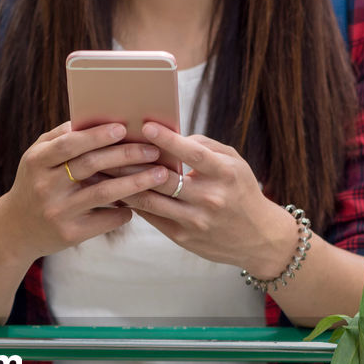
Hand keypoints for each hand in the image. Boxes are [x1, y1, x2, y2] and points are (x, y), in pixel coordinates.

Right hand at [0, 122, 169, 261]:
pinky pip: (105, 220)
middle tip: (153, 150)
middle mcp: (45, 186)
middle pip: (91, 165)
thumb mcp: (36, 159)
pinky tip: (138, 203)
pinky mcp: (69, 234)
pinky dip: (125, 210)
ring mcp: (57, 212)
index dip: (97, 135)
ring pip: (104, 193)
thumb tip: (93, 119)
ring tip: (160, 175)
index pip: (70, 144)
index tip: (124, 128)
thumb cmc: (34, 185)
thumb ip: (60, 138)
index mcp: (36, 161)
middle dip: (126, 155)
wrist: (16, 230)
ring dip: (136, 182)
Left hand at [120, 123, 298, 277]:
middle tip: (109, 149)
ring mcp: (195, 221)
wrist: (259, 238)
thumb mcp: (235, 163)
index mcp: (225, 174)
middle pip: (163, 179)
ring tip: (104, 171)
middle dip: (133, 164)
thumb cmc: (242, 192)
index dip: (168, 139)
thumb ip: (204, 147)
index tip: (145, 126)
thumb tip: (170, 137)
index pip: (193, 154)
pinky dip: (133, 203)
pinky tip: (117, 191)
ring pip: (151, 201)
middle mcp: (210, 198)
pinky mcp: (183, 238)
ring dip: (125, 185)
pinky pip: (151, 217)